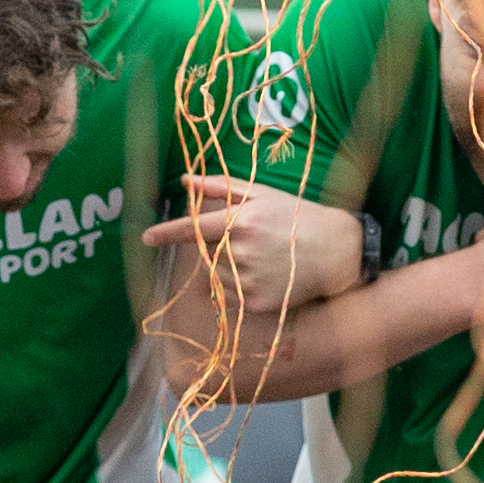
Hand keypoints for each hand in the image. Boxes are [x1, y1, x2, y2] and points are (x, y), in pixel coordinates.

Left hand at [141, 175, 359, 317]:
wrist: (337, 251)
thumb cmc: (297, 217)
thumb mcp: (263, 195)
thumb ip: (221, 187)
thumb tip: (185, 180)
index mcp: (240, 221)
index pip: (192, 229)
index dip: (166, 234)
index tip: (146, 238)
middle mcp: (241, 251)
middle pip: (206, 253)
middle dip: (219, 247)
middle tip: (251, 241)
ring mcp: (249, 279)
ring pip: (217, 276)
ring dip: (228, 268)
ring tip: (262, 258)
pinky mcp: (256, 302)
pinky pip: (232, 296)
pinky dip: (241, 287)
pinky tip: (267, 275)